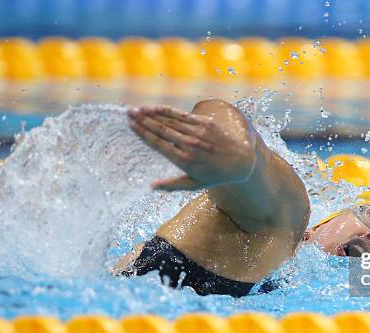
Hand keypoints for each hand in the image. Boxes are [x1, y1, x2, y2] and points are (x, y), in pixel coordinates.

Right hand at [127, 105, 256, 190]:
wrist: (240, 163)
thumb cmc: (214, 176)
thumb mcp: (193, 185)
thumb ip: (171, 185)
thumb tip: (151, 186)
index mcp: (184, 160)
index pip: (158, 143)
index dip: (143, 132)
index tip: (131, 125)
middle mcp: (190, 145)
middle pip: (161, 129)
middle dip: (143, 120)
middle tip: (129, 113)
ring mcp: (198, 132)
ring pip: (170, 120)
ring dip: (152, 113)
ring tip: (139, 109)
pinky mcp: (206, 123)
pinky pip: (183, 115)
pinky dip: (168, 111)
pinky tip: (157, 107)